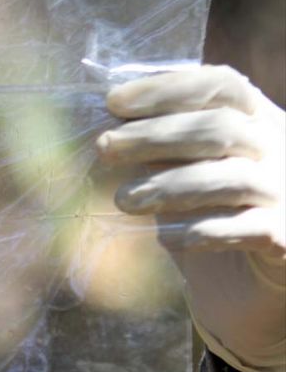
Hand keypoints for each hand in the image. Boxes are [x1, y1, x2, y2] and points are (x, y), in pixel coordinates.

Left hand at [98, 65, 284, 371]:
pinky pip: (247, 229)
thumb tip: (111, 129)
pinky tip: (167, 238)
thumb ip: (162, 148)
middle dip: (156, 135)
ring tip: (123, 199)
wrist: (252, 287)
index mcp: (258, 119)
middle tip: (104, 147)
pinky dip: (202, 231)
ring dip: (170, 186)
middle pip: (222, 128)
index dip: (167, 88)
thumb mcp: (185, 172)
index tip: (113, 101)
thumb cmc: (211, 216)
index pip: (221, 85)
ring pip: (234, 179)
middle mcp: (281, 148)